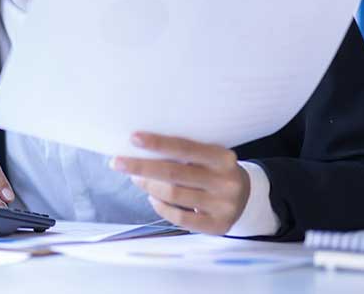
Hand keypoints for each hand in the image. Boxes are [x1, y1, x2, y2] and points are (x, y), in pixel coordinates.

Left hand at [110, 132, 249, 234]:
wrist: (246, 197)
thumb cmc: (213, 170)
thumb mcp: (207, 156)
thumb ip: (182, 152)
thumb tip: (139, 147)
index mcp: (223, 157)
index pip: (185, 147)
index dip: (158, 143)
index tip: (133, 138)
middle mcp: (226, 181)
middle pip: (174, 173)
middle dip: (142, 167)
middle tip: (117, 162)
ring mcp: (223, 205)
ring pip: (174, 195)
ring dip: (149, 186)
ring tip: (137, 179)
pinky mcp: (218, 226)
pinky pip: (181, 219)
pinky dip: (162, 208)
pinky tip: (153, 198)